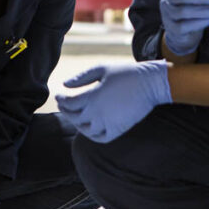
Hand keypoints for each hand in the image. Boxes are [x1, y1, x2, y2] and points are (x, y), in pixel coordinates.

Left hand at [56, 61, 171, 142]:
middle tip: (62, 105)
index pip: (69, 103)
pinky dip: (92, 136)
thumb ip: (81, 78)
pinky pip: (100, 138)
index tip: (58, 96)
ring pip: (85, 130)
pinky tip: (90, 128)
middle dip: (66, 111)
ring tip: (75, 116)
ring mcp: (107, 123)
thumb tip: (64, 85)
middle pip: (74, 117)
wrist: (149, 84)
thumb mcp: (101, 69)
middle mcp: (97, 113)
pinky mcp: (118, 130)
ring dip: (77, 124)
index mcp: (92, 97)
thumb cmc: (125, 73)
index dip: (61, 100)